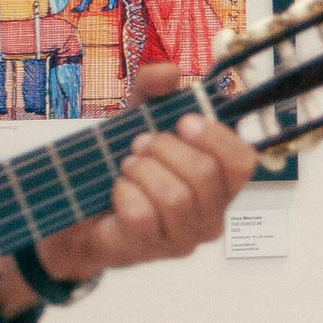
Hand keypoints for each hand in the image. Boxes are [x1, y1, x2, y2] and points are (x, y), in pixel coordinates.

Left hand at [20, 64, 257, 285]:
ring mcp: (181, 239)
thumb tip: (169, 72)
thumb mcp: (136, 120)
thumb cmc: (123, 168)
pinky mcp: (148, 251)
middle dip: (165, 149)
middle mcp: (210, 216)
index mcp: (219, 184)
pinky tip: (116, 191)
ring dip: (142, 170)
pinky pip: (141, 215)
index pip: (243, 162)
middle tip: (140, 143)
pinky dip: (123, 192)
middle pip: (205, 175)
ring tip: (127, 166)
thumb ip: (153, 91)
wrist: (78, 213)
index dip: (215, 137)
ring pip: (175, 197)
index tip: (183, 121)